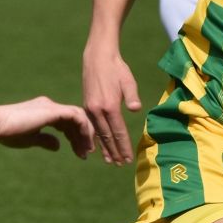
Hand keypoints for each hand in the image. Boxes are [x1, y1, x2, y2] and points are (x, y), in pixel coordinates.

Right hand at [0, 96, 93, 156]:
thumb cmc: (7, 132)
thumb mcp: (30, 139)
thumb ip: (45, 140)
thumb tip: (58, 146)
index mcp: (45, 111)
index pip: (68, 122)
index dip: (76, 137)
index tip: (80, 153)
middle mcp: (51, 106)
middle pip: (76, 118)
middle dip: (83, 136)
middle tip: (87, 154)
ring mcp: (52, 106)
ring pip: (79, 116)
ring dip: (86, 134)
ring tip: (86, 151)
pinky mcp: (52, 111)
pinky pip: (76, 117)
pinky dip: (83, 129)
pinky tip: (83, 143)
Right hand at [82, 44, 142, 164]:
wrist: (97, 58)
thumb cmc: (117, 68)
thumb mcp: (128, 81)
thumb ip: (132, 97)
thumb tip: (136, 110)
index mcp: (109, 106)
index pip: (118, 132)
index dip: (123, 147)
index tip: (128, 159)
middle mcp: (97, 110)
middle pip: (107, 137)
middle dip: (114, 152)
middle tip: (120, 165)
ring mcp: (90, 109)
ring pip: (98, 134)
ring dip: (104, 148)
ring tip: (109, 161)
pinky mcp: (86, 106)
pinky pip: (92, 127)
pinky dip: (96, 138)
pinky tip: (98, 145)